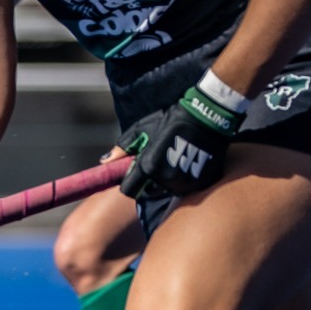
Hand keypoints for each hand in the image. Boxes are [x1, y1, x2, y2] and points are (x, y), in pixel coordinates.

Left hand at [116, 82, 243, 199]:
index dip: (130, 182)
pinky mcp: (199, 184)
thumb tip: (104, 162)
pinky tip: (187, 163)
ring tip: (173, 159)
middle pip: (149, 191)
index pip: (130, 190)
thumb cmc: (170, 121)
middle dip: (148, 181)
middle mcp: (166, 180)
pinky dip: (182, 180)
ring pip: (167, 190)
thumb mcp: (142, 130)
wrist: (207, 118)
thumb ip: (122, 148)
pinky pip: (184, 188)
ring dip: (166, 181)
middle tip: (158, 161)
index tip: (134, 173)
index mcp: (149, 167)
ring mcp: (184, 183)